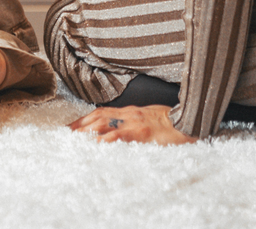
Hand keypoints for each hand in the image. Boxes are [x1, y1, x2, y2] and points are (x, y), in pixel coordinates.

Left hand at [68, 104, 195, 144]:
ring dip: (87, 130)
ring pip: (104, 123)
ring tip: (73, 139)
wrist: (189, 121)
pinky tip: (96, 144)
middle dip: (80, 124)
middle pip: (98, 116)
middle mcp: (129, 113)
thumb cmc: (171, 123)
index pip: (102, 112)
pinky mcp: (142, 132)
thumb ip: (134, 122)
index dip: (84, 118)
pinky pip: (120, 134)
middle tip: (65, 134)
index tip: (71, 126)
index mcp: (130, 111)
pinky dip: (106, 139)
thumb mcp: (149, 119)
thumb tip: (120, 132)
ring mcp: (134, 121)